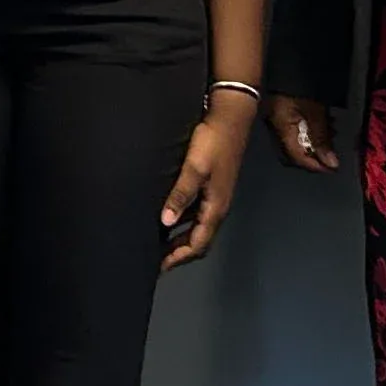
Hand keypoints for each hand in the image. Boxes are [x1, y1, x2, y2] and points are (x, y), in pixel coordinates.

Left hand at [161, 96, 257, 270]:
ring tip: (157, 243)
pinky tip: (167, 217)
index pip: (198, 244)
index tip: (158, 267)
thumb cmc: (212, 142)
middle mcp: (218, 207)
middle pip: (199, 240)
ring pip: (198, 228)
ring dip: (179, 238)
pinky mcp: (211, 187)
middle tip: (155, 260)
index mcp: (215, 208)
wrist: (230, 118)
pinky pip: (196, 214)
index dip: (178, 258)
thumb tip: (165, 222)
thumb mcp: (194, 168)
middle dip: (178, 253)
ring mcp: (216, 197)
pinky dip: (182, 222)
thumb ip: (180, 194)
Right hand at [268, 94, 339, 173]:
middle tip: (333, 153)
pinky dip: (310, 130)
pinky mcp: (280, 109)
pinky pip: (294, 128)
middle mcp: (273, 125)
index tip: (332, 168)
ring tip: (332, 133)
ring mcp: (275, 116)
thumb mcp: (316, 112)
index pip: (295, 156)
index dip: (314, 165)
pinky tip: (323, 123)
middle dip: (314, 155)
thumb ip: (322, 138)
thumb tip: (331, 164)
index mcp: (279, 126)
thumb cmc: (303, 86)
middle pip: (293, 151)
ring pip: (295, 140)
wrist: (292, 58)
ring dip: (314, 141)